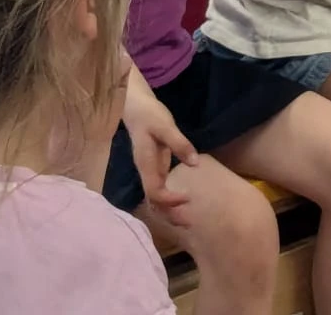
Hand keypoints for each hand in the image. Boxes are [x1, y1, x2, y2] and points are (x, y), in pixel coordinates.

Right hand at [122, 75, 197, 219]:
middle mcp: (145, 172)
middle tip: (190, 222)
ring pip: (155, 199)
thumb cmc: (150, 115)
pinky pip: (159, 190)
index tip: (186, 199)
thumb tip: (194, 163)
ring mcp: (149, 171)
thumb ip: (179, 144)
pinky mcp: (154, 168)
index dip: (168, 199)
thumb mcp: (166, 126)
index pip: (154, 191)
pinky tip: (180, 202)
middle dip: (169, 213)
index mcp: (145, 164)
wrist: (137, 108)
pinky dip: (168, 200)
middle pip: (153, 201)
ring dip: (169, 210)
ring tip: (187, 219)